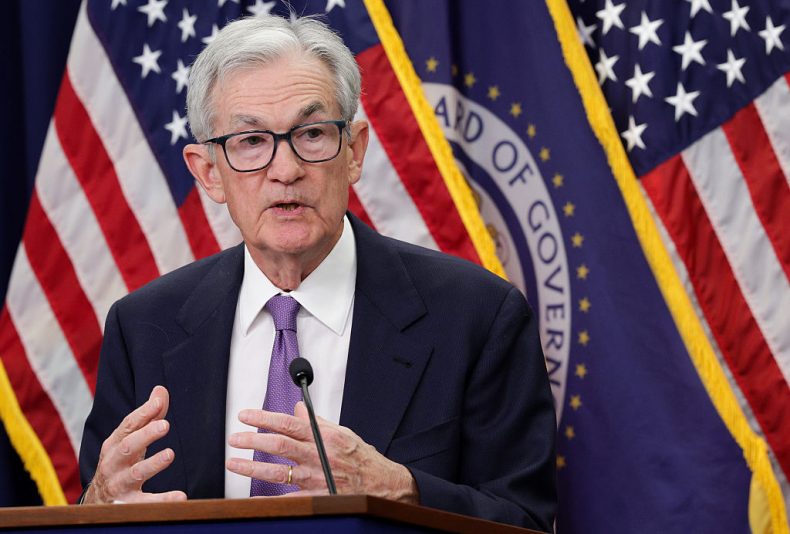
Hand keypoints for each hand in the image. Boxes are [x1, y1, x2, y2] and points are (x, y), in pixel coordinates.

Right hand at [83, 386, 186, 503]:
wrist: (98, 500)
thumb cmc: (120, 463)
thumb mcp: (130, 440)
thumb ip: (148, 416)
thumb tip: (160, 390)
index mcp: (115, 444)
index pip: (128, 426)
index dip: (142, 413)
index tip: (158, 403)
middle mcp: (113, 463)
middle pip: (127, 447)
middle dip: (145, 435)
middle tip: (165, 425)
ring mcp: (119, 484)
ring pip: (135, 474)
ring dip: (152, 464)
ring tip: (170, 454)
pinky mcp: (128, 504)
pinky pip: (145, 503)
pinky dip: (162, 500)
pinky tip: (181, 496)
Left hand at [226, 402, 418, 503]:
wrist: (383, 484)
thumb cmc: (362, 458)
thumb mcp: (342, 433)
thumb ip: (317, 422)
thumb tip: (298, 409)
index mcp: (323, 436)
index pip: (288, 423)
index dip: (264, 418)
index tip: (246, 415)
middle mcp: (318, 455)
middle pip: (279, 445)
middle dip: (253, 440)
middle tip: (235, 438)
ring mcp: (316, 478)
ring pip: (278, 472)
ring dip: (253, 468)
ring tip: (234, 463)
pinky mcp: (318, 496)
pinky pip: (290, 500)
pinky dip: (271, 500)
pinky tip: (254, 499)